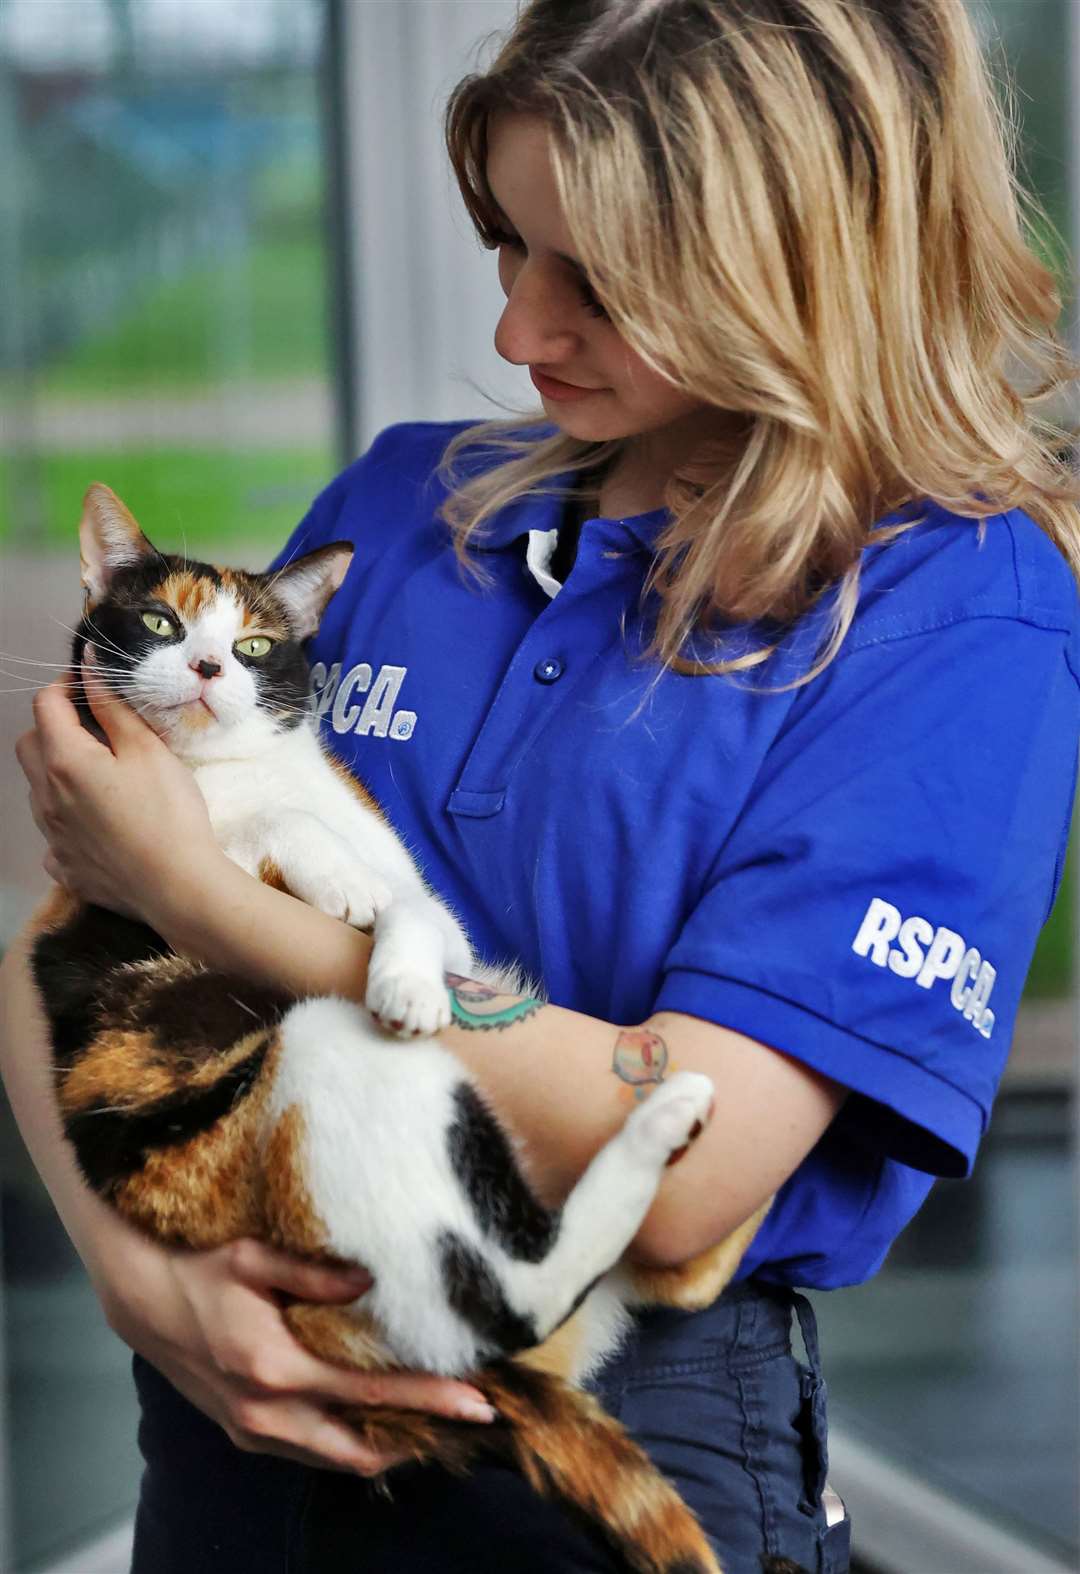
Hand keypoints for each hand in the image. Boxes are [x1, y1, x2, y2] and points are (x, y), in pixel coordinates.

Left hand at [15, 655, 219, 925]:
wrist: (178, 887)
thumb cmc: (168, 812)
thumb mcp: (147, 750)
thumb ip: (113, 707)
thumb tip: (89, 668)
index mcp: (64, 761)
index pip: (45, 705)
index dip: (66, 685)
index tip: (92, 685)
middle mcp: (45, 797)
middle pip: (29, 745)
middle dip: (52, 726)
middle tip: (93, 728)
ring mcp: (51, 837)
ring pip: (38, 790)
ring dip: (58, 772)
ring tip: (102, 777)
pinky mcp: (65, 868)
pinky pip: (53, 836)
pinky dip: (68, 821)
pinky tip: (98, 826)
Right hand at [102, 1234, 496, 1475]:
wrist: (142, 1300)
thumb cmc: (200, 1269)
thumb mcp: (253, 1257)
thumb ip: (314, 1273)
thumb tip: (371, 1283)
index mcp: (275, 1367)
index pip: (371, 1395)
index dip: (430, 1399)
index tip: (477, 1401)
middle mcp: (267, 1413)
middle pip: (361, 1449)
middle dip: (419, 1439)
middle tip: (469, 1420)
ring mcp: (254, 1431)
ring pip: (336, 1460)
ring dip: (387, 1445)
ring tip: (436, 1420)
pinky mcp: (246, 1435)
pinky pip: (311, 1453)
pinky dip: (350, 1444)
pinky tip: (380, 1423)